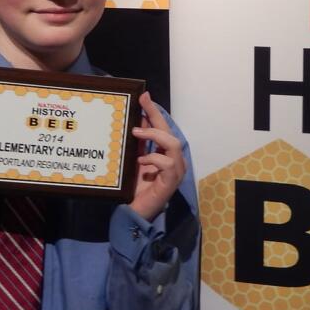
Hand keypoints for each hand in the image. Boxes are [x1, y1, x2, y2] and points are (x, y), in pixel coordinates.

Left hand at [129, 92, 185, 221]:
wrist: (134, 213)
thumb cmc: (135, 189)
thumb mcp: (134, 161)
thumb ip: (137, 146)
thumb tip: (133, 123)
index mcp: (165, 154)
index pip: (162, 128)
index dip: (154, 112)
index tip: (144, 96)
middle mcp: (174, 161)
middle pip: (169, 132)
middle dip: (156, 115)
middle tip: (142, 104)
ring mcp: (175, 171)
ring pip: (173, 144)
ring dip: (155, 135)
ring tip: (137, 132)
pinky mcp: (171, 181)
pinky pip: (168, 163)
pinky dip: (154, 159)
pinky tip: (141, 161)